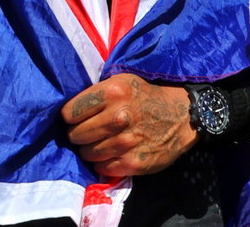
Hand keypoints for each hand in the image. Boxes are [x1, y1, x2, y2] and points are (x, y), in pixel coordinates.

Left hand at [62, 74, 197, 177]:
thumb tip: (67, 110)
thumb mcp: (122, 82)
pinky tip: (112, 153)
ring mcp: (126, 142)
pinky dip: (103, 162)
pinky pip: (102, 167)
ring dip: (90, 149)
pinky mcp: (133, 163)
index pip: (70, 112)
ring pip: (87, 153)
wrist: (182, 116)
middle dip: (78, 134)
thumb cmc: (145, 97)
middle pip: (75, 135)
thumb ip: (96, 93)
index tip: (78, 118)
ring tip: (101, 142)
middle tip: (89, 131)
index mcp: (113, 92)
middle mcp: (119, 117)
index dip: (71, 116)